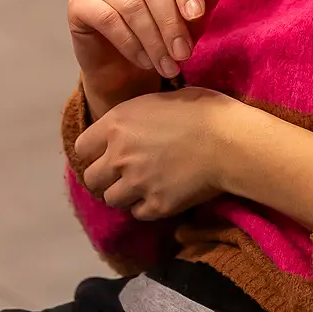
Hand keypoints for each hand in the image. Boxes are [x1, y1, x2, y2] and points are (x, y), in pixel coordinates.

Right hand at [67, 0, 227, 119]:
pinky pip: (107, 18)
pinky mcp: (79, 2)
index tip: (197, 16)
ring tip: (168, 66)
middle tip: (184, 55)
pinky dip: (130, 43)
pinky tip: (145, 62)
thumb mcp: (188, 23)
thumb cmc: (161, 36)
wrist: (124, 66)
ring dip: (153, 40)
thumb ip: (203, 2)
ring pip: (130, 4)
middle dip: (171, 22)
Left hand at [75, 88, 243, 220]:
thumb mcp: (160, 98)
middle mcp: (119, 156)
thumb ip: (134, 117)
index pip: (81, 148)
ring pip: (111, 199)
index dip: (93, 151)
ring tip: (142, 184)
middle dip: (104, 177)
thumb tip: (126, 125)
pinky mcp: (156, 206)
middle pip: (91, 179)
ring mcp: (137, 184)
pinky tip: (160, 194)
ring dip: (124, 194)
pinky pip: (138, 213)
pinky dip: (145, 206)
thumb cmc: (203, 110)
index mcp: (117, 124)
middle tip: (122, 173)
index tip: (105, 153)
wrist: (231, 141)